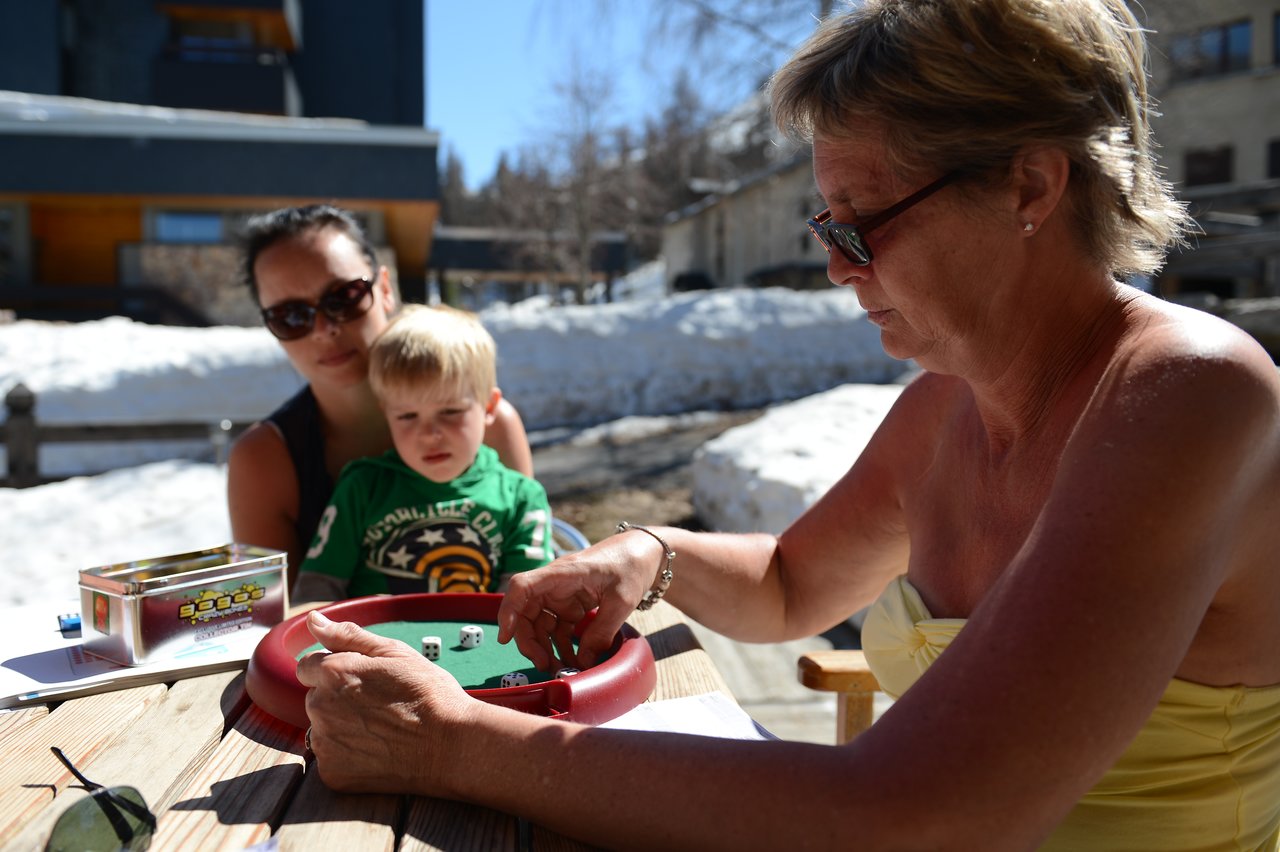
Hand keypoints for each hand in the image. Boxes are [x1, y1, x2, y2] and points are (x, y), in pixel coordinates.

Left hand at [295, 610, 470, 794]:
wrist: (451, 745)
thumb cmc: (428, 693)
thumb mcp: (394, 652)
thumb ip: (346, 635)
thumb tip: (312, 620)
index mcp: (333, 672)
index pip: (307, 667)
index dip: (335, 670)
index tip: (363, 681)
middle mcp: (320, 707)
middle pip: (317, 698)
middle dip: (339, 698)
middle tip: (380, 705)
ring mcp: (325, 744)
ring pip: (324, 729)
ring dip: (343, 727)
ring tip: (382, 729)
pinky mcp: (332, 774)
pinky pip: (332, 759)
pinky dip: (349, 756)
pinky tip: (378, 750)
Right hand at [498, 533, 658, 669]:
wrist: (643, 554)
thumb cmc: (630, 566)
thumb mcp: (621, 601)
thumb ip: (601, 632)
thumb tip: (583, 663)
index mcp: (562, 573)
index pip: (522, 587)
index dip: (508, 611)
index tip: (505, 638)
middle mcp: (555, 584)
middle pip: (526, 612)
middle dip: (529, 641)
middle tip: (543, 665)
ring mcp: (561, 595)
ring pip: (539, 624)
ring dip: (545, 648)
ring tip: (560, 669)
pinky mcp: (570, 605)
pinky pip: (557, 628)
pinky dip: (561, 646)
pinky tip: (572, 661)